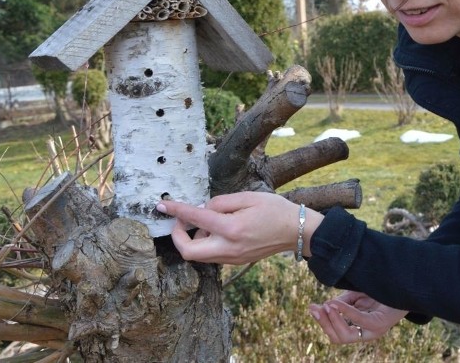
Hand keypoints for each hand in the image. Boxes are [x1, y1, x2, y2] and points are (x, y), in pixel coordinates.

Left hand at [156, 192, 320, 264]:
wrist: (297, 231)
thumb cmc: (275, 210)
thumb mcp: (248, 197)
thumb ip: (221, 202)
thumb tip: (202, 208)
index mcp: (231, 228)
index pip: (195, 218)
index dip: (176, 211)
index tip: (162, 205)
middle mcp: (229, 248)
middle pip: (188, 251)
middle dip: (178, 236)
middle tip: (181, 220)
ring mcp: (232, 258)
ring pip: (198, 255)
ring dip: (193, 239)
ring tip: (206, 221)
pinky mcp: (235, 261)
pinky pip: (211, 255)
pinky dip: (205, 243)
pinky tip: (216, 230)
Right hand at [309, 291, 407, 343]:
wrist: (402, 285)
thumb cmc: (379, 291)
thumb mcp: (355, 296)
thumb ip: (342, 302)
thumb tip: (326, 307)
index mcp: (358, 329)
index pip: (335, 334)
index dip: (322, 323)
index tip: (311, 308)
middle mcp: (365, 334)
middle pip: (337, 338)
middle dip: (324, 324)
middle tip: (315, 309)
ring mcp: (373, 331)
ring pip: (346, 336)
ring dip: (333, 321)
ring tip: (326, 306)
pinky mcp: (380, 324)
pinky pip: (359, 320)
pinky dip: (346, 312)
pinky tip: (337, 304)